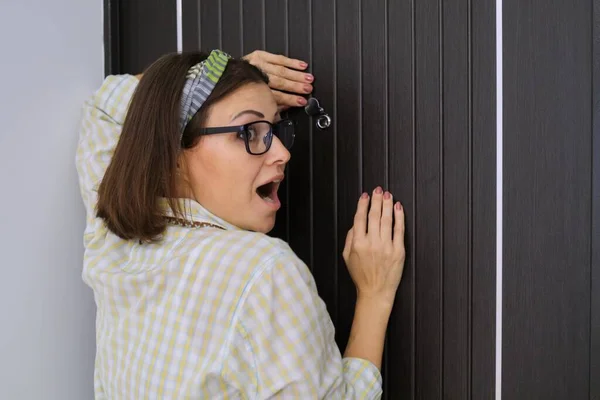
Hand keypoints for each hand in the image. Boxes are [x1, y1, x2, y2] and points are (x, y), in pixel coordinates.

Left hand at [243, 50, 313, 109]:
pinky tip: (302, 65)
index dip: (290, 99)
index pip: (275, 96)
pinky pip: (278, 58)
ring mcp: (258, 64)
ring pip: (280, 70)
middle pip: (279, 82)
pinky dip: (291, 62)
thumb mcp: (253, 103)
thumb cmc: (242, 92)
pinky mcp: (260, 55)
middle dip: (295, 86)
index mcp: (254, 90)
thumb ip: (271, 106)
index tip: (302, 101)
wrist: (225, 75)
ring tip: (309, 79)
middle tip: (308, 89)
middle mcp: (256, 76)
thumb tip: (287, 107)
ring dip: (297, 75)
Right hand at [343, 187, 405, 305]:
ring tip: (388, 195)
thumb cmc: (360, 275)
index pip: (360, 218)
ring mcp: (386, 247)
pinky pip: (399, 230)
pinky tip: (398, 207)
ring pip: (387, 220)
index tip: (365, 195)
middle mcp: (372, 243)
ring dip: (387, 205)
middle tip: (378, 189)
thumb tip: (356, 223)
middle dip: (376, 200)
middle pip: (374, 216)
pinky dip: (399, 217)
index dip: (363, 204)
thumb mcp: (346, 257)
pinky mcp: (398, 251)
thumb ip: (349, 238)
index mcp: (358, 244)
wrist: (376, 292)